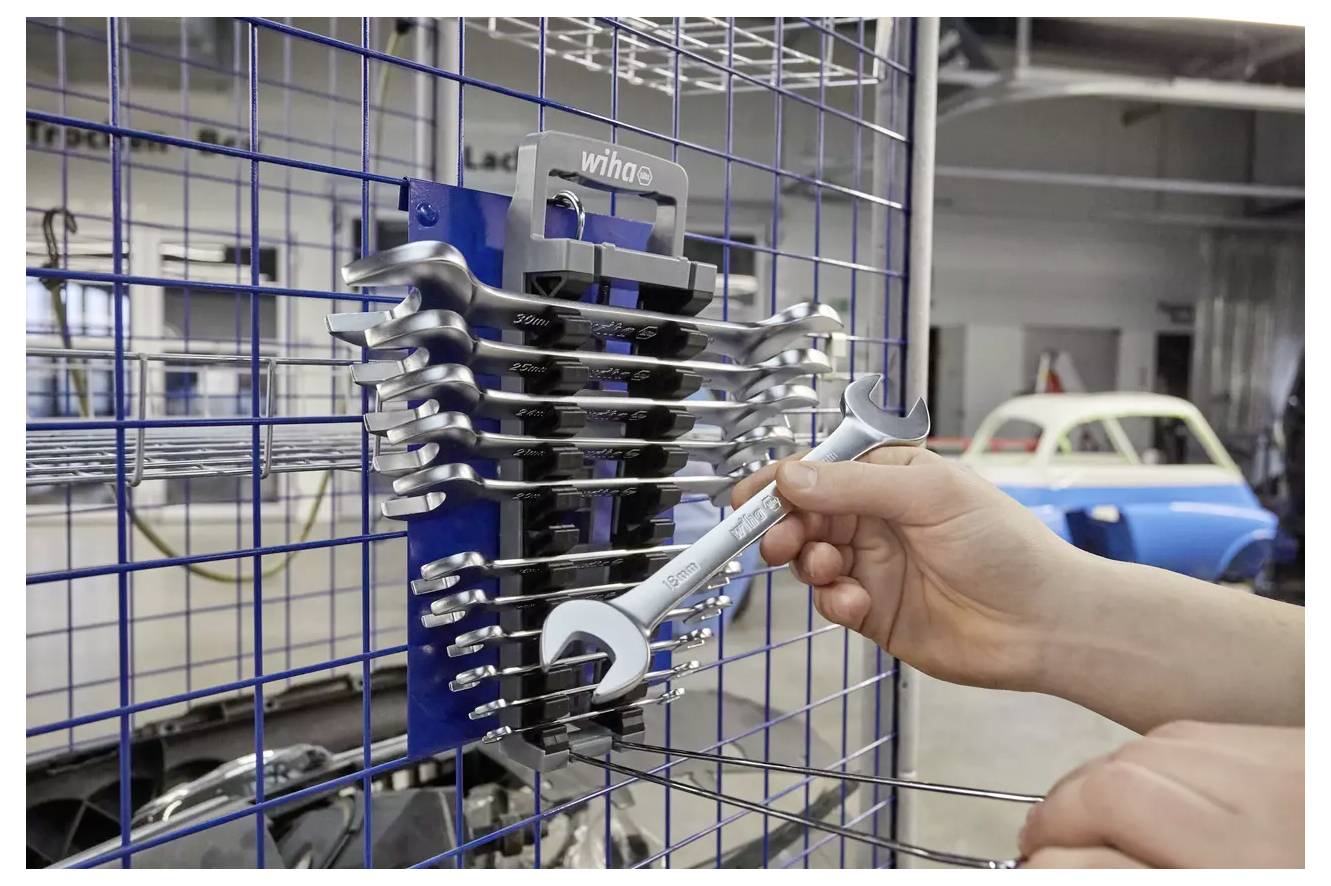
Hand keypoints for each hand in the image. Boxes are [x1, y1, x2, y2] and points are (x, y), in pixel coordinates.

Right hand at [730, 447, 1085, 691]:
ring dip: (810, 564)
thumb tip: (791, 478)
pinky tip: (856, 603)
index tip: (748, 500)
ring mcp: (874, 565)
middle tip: (778, 541)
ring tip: (833, 571)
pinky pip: (831, 601)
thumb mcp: (930, 495)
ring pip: (810, 559)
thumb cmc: (1007, 546)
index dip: (780, 483)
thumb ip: (854, 487)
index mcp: (890, 477)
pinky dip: (833, 601)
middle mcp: (877, 519)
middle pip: (804, 516)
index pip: (819, 471)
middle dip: (784, 527)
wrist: (1042, 623)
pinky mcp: (874, 611)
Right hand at [1020, 721, 1303, 867]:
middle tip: (1041, 848)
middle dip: (1059, 817)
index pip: (1091, 865)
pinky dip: (1156, 758)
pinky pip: (1199, 736)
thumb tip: (1056, 868)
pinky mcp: (1297, 750)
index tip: (1028, 870)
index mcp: (1231, 875)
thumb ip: (1137, 880)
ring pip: (1151, 753)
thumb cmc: (1298, 872)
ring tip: (1084, 817)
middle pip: (1116, 792)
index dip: (1045, 865)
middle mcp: (1264, 830)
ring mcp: (1287, 778)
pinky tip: (1149, 787)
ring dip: (1100, 782)